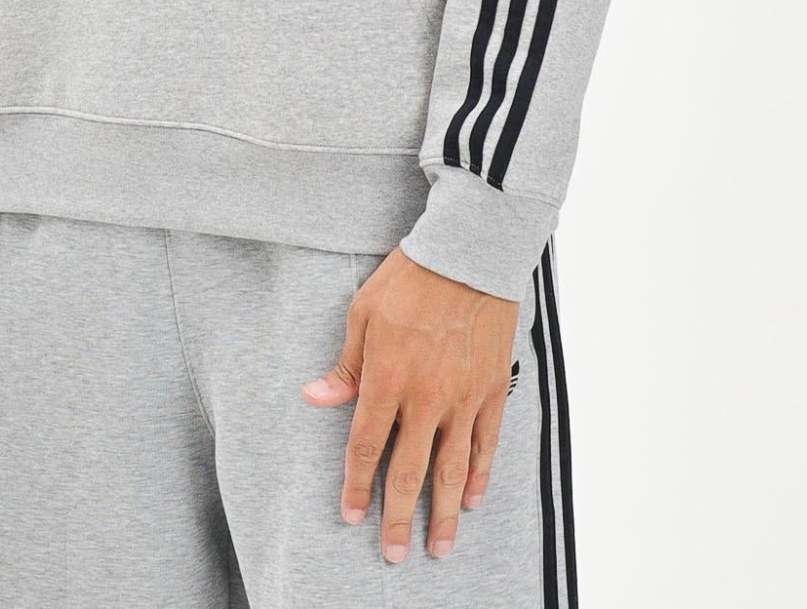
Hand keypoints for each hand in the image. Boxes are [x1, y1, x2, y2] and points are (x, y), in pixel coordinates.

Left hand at [301, 247, 518, 563]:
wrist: (469, 252)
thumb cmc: (410, 277)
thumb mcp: (363, 311)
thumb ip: (345, 364)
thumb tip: (314, 398)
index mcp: (387, 376)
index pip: (366, 446)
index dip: (357, 486)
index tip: (351, 516)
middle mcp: (426, 395)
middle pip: (409, 471)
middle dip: (397, 517)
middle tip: (393, 555)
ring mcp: (463, 396)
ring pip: (452, 469)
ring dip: (443, 514)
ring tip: (439, 548)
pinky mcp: (492, 388)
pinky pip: (485, 442)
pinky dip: (479, 475)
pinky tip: (471, 499)